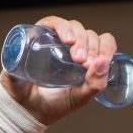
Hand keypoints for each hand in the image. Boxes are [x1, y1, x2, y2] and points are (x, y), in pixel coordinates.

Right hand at [0, 16, 117, 125]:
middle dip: (91, 48)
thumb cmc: (54, 104)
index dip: (105, 48)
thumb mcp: (80, 97)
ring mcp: (56, 40)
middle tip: (84, 64)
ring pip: (74, 26)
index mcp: (87, 59)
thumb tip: (104, 63)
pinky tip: (67, 40)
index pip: (103, 42)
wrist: (27, 110)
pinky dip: (62, 27)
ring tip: (77, 57)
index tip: (98, 62)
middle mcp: (73, 47)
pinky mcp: (39, 36)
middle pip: (89, 34)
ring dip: (79, 38)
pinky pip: (52, 22)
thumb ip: (95, 85)